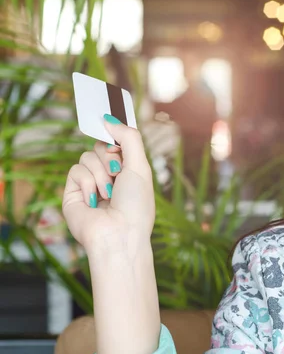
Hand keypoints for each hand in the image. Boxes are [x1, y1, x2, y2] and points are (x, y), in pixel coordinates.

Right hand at [62, 114, 154, 258]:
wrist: (119, 234)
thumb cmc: (136, 204)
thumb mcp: (140, 166)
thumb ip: (129, 138)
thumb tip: (109, 118)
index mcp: (128, 170)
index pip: (118, 142)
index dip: (115, 136)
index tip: (113, 128)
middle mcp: (110, 175)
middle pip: (101, 145)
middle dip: (111, 157)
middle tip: (118, 173)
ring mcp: (91, 183)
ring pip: (87, 155)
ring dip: (101, 173)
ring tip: (109, 194)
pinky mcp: (73, 191)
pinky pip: (75, 169)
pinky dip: (87, 182)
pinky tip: (95, 200)